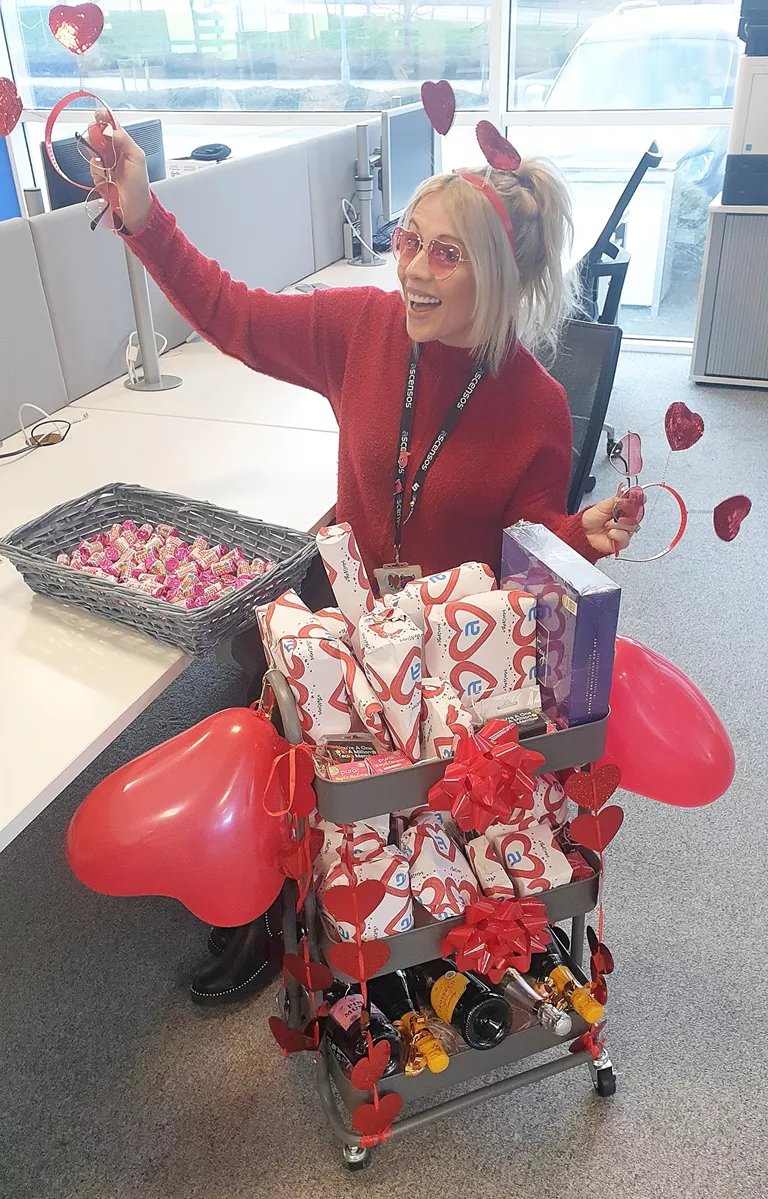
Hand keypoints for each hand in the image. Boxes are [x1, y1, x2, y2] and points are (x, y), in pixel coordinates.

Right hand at [88, 111, 151, 233]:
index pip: (111, 126)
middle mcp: (113, 151)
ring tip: (104, 164)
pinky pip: (91, 166)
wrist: (133, 207)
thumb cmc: (139, 184)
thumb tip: (112, 128)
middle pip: (97, 135)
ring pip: (92, 150)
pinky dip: (96, 169)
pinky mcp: (98, 175)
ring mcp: (104, 163)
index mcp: (124, 144)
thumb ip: (125, 141)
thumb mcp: (137, 158)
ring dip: (96, 155)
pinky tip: (103, 175)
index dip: (103, 118)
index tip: (98, 115)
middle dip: (96, 136)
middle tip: (98, 141)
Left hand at [581, 486, 644, 555]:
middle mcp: (626, 520)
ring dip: (617, 524)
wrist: (583, 532)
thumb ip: (616, 498)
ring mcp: (625, 531)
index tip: (640, 498)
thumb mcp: (603, 505)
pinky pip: (625, 537)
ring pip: (631, 527)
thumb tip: (626, 490)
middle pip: (636, 516)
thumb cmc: (592, 519)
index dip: (639, 500)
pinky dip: (616, 534)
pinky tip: (610, 533)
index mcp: (623, 509)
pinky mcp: (622, 542)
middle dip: (625, 514)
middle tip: (616, 513)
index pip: (636, 503)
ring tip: (607, 525)